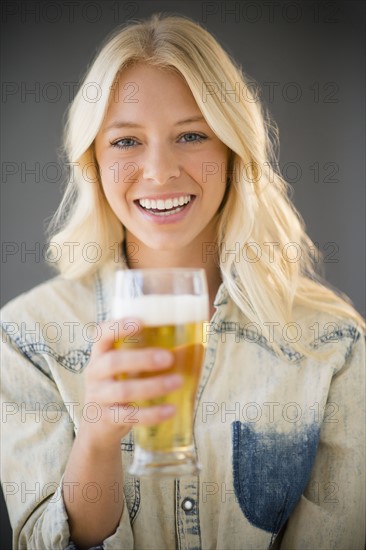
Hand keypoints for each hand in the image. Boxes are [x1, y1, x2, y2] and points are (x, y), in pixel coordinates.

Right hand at [80, 318, 181, 447]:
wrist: (97, 427)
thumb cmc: (118, 386)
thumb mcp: (122, 368)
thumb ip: (144, 354)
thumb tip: (194, 344)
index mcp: (100, 354)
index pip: (101, 334)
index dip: (118, 327)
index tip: (141, 322)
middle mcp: (95, 373)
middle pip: (114, 362)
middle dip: (143, 359)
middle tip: (168, 358)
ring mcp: (99, 397)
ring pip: (124, 390)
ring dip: (153, 386)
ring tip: (178, 382)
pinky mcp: (108, 419)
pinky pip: (130, 416)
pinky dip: (152, 413)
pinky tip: (171, 410)